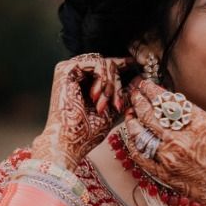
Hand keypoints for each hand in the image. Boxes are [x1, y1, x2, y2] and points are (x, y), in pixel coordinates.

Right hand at [31, 54, 130, 169]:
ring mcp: (70, 69)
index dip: (121, 64)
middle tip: (116, 104)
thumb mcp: (112, 110)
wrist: (72, 142)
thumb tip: (138, 80)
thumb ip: (121, 95)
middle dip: (117, 85)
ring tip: (104, 104)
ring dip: (110, 85)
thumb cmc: (88, 132)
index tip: (134, 63)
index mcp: (84, 82)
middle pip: (108, 65)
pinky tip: (97, 96)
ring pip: (104, 63)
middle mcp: (76, 74)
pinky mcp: (67, 68)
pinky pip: (96, 63)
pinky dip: (103, 79)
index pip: (106, 68)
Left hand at [123, 79, 205, 205]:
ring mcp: (170, 157)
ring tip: (131, 113)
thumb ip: (192, 114)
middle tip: (135, 93)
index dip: (152, 90)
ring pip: (140, 132)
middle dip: (139, 100)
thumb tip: (170, 102)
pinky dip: (132, 142)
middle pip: (150, 113)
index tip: (146, 85)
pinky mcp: (163, 173)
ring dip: (132, 120)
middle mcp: (181, 138)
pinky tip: (132, 135)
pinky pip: (139, 155)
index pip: (166, 101)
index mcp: (197, 123)